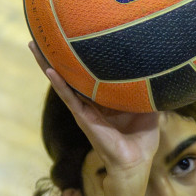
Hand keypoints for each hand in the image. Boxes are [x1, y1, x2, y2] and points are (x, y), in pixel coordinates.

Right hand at [28, 40, 158, 172]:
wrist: (136, 162)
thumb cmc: (142, 140)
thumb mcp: (150, 110)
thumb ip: (151, 91)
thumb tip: (161, 71)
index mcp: (105, 98)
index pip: (89, 74)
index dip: (80, 57)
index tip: (73, 35)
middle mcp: (90, 101)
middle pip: (69, 74)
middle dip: (55, 55)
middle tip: (41, 32)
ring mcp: (84, 109)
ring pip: (62, 82)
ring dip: (47, 64)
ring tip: (34, 45)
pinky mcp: (83, 117)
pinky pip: (68, 97)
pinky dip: (59, 83)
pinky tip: (49, 70)